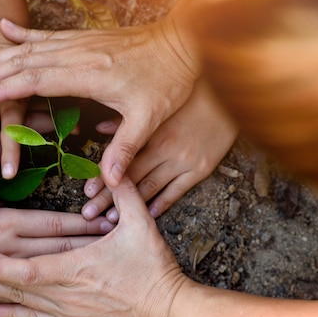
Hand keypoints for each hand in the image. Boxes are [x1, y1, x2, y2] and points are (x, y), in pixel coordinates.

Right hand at [0, 14, 198, 188]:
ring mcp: (80, 43)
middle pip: (24, 63)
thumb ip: (125, 148)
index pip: (36, 80)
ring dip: (0, 57)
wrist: (184, 42)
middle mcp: (78, 55)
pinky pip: (47, 34)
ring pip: (30, 48)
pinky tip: (4, 29)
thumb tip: (108, 182)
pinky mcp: (84, 38)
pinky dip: (23, 33)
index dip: (3, 89)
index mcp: (89, 75)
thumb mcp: (150, 117)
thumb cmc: (168, 80)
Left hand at [0, 177, 186, 316]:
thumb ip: (124, 193)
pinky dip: (12, 314)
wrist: (169, 314)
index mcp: (73, 268)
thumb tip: (112, 165)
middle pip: (11, 283)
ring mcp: (67, 312)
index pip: (20, 266)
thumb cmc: (154, 271)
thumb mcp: (141, 226)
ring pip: (19, 301)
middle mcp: (63, 294)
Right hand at [0, 189, 113, 313]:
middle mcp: (14, 251)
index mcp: (6, 225)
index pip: (54, 222)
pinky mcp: (3, 292)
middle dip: (91, 242)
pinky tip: (74, 285)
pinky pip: (35, 291)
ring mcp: (9, 275)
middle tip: (117, 235)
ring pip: (55, 268)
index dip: (82, 220)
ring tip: (107, 260)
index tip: (106, 217)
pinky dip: (57, 286)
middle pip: (63, 246)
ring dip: (81, 263)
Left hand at [81, 77, 237, 219]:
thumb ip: (126, 119)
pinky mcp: (201, 169)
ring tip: (111, 221)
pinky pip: (177, 191)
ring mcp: (184, 160)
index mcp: (151, 131)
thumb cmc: (188, 96)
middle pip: (131, 178)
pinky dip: (160, 204)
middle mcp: (165, 148)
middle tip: (89, 213)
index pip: (121, 159)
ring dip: (130, 207)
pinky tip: (146, 214)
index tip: (86, 191)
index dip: (103, 177)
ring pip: (150, 188)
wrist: (231, 95)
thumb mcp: (155, 103)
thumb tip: (98, 128)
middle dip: (108, 198)